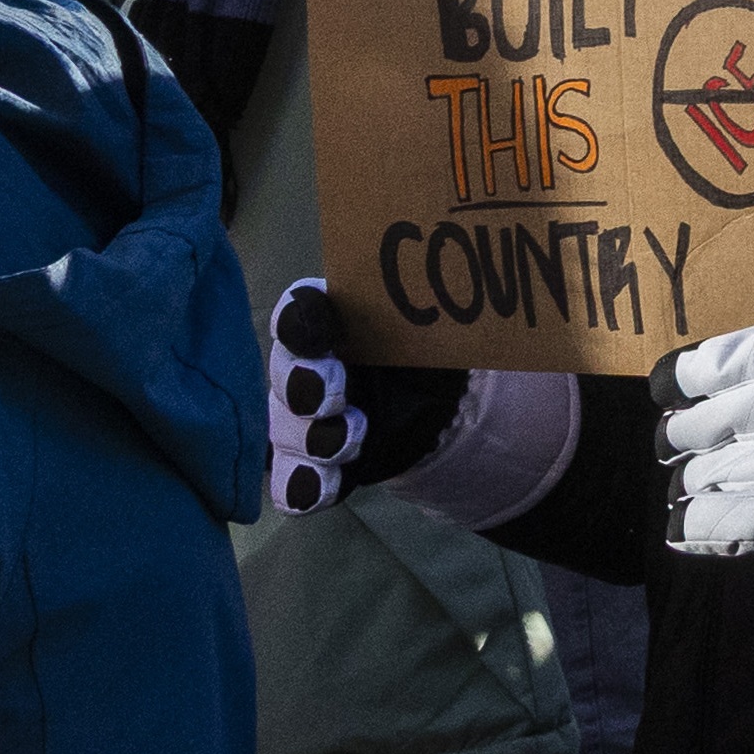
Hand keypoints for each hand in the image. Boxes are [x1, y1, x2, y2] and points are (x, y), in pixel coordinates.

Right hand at [259, 272, 465, 516]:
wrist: (443, 406)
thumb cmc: (428, 345)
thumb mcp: (435, 318)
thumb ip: (433, 300)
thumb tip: (468, 265)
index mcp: (330, 320)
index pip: (299, 312)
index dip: (300, 321)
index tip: (319, 332)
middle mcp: (305, 367)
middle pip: (284, 373)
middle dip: (302, 383)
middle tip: (333, 393)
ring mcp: (304, 420)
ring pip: (286, 431)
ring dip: (311, 437)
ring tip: (348, 440)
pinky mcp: (316, 464)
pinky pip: (292, 479)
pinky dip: (302, 485)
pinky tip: (320, 488)